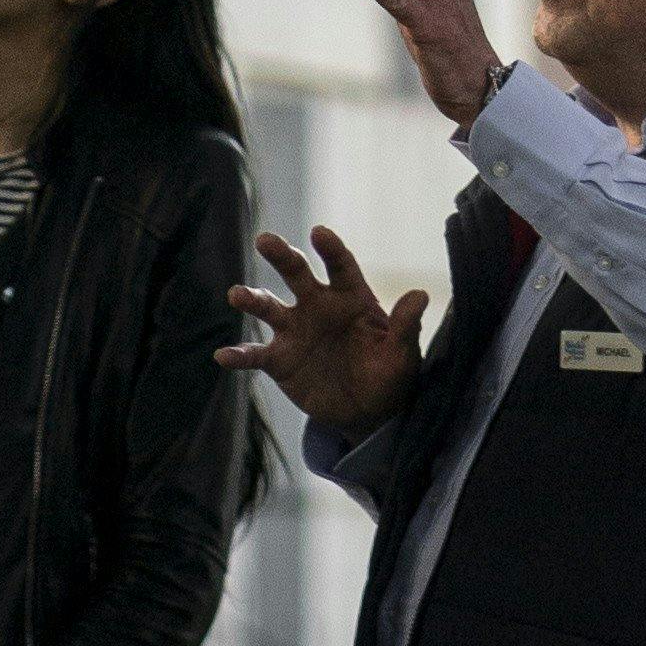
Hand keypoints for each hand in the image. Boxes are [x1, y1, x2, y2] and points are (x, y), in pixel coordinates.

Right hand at [216, 221, 427, 433]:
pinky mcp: (280, 360)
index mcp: (351, 297)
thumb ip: (406, 326)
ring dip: (253, 298)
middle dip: (282, 255)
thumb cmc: (389, 375)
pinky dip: (239, 354)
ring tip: (236, 294)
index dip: (331, 248)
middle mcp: (318, 305)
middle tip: (265, 240)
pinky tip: (224, 355)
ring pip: (269, 307)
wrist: (367, 412)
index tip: (319, 234)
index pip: (340, 265)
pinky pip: (256, 354)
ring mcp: (295, 331)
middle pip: (297, 273)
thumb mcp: (402, 354)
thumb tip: (421, 295)